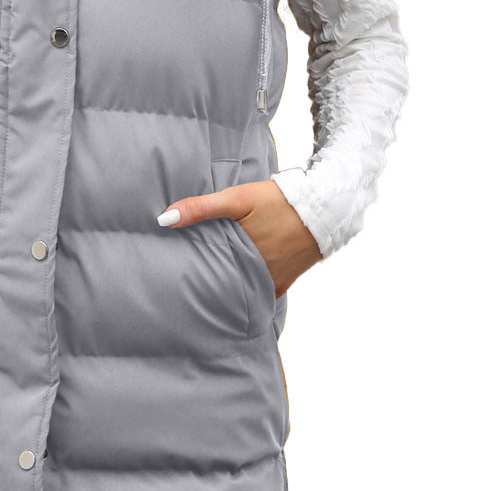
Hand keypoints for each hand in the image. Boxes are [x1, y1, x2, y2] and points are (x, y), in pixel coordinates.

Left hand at [157, 179, 321, 296]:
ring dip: (226, 287)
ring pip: (239, 290)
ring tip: (205, 286)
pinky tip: (233, 285)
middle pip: (222, 284)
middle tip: (183, 285)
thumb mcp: (237, 198)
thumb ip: (201, 208)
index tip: (172, 277)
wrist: (326, 208)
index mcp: (242, 256)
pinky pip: (258, 291)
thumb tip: (164, 220)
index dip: (189, 274)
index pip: (206, 272)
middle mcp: (256, 275)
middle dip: (205, 285)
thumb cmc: (279, 200)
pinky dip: (246, 289)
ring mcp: (270, 282)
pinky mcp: (282, 284)